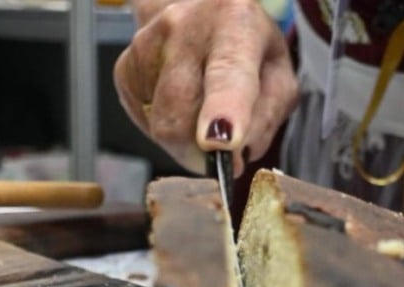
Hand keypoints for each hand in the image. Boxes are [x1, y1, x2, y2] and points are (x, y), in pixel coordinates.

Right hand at [114, 0, 297, 175]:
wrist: (202, 12)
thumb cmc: (248, 49)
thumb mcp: (279, 76)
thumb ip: (267, 116)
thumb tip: (234, 155)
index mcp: (235, 22)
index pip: (227, 72)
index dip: (222, 110)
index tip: (217, 142)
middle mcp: (184, 25)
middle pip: (182, 112)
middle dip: (203, 152)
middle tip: (225, 154)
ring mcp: (146, 44)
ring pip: (161, 125)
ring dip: (187, 142)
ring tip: (205, 118)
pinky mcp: (124, 69)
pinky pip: (146, 123)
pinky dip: (169, 130)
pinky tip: (184, 107)